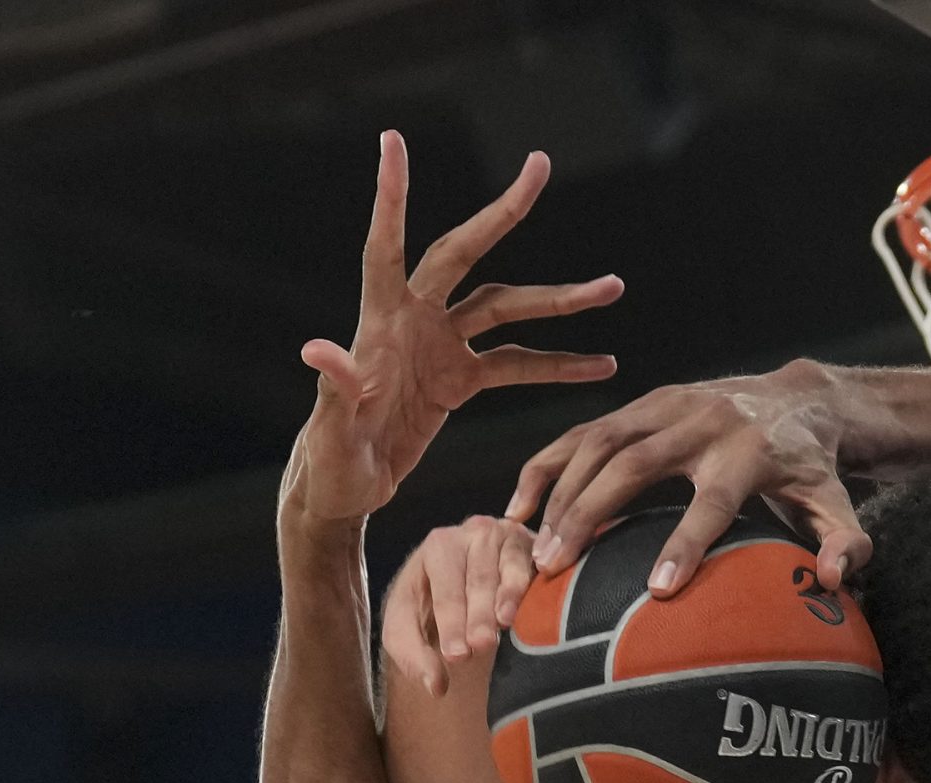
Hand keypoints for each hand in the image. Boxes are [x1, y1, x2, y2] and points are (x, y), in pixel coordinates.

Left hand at [286, 133, 622, 527]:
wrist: (343, 493)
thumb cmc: (328, 465)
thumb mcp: (330, 434)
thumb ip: (335, 390)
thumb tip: (318, 350)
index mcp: (378, 324)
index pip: (386, 248)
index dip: (392, 197)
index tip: (394, 141)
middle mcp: (412, 321)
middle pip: (464, 254)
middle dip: (503, 212)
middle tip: (539, 168)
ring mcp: (440, 346)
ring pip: (506, 307)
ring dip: (558, 299)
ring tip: (612, 288)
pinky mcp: (460, 379)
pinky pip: (517, 363)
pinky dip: (558, 364)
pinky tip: (600, 365)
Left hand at [382, 517, 536, 695]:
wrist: (470, 586)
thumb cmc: (436, 607)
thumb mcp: (410, 628)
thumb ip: (414, 656)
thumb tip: (436, 686)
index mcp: (437, 548)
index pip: (444, 587)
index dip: (450, 621)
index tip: (456, 655)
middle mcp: (472, 534)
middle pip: (476, 578)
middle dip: (477, 614)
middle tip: (480, 646)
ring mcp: (506, 536)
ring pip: (507, 570)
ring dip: (504, 599)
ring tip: (502, 626)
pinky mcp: (533, 545)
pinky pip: (531, 566)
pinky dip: (527, 588)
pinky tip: (526, 608)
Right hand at [505, 359, 870, 596]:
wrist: (798, 398)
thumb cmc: (811, 469)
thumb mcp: (837, 505)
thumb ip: (845, 542)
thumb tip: (834, 580)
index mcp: (750, 452)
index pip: (713, 500)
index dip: (687, 542)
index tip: (657, 590)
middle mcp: (702, 421)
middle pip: (636, 464)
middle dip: (591, 514)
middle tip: (555, 568)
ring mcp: (665, 405)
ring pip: (599, 440)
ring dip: (560, 492)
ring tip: (533, 550)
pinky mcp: (641, 401)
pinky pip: (583, 430)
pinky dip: (547, 464)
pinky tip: (516, 507)